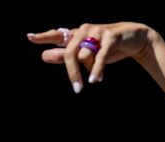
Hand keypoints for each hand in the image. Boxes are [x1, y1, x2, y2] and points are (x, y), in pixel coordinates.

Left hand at [27, 22, 154, 91]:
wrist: (134, 39)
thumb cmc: (107, 48)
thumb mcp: (85, 54)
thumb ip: (65, 56)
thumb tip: (44, 56)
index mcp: (77, 34)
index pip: (58, 35)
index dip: (44, 37)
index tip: (30, 38)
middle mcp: (85, 30)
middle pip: (71, 52)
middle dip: (73, 72)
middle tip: (77, 89)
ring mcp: (98, 31)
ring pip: (86, 54)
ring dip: (91, 70)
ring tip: (96, 79)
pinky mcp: (111, 36)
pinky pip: (101, 55)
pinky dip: (98, 68)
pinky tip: (96, 79)